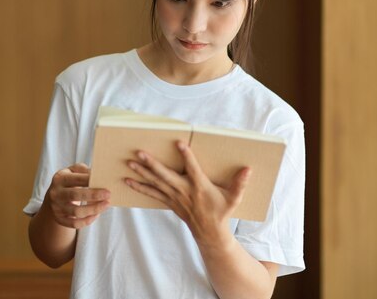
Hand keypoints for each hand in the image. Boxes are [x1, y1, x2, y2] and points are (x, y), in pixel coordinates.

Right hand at [46, 163, 109, 228]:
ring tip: (106, 204)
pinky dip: (87, 221)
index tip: (104, 182)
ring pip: (76, 212)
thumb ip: (84, 170)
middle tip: (108, 194)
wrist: (55, 196)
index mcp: (59, 178)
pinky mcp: (59, 219)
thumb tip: (99, 175)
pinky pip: (74, 224)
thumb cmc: (70, 180)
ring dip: (94, 209)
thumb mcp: (73, 171)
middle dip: (93, 195)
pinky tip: (96, 214)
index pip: (75, 179)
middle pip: (75, 195)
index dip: (90, 180)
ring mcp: (56, 207)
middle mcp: (56, 193)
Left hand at [124, 141, 250, 246]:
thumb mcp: (234, 198)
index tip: (179, 143)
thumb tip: (248, 169)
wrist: (210, 233)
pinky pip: (152, 193)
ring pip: (155, 183)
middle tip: (139, 153)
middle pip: (165, 175)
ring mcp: (174, 197)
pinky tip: (128, 180)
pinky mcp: (169, 202)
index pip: (192, 168)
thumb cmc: (222, 212)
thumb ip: (240, 183)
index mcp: (200, 187)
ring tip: (129, 163)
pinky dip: (139, 187)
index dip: (186, 156)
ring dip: (141, 173)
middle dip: (151, 164)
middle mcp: (184, 191)